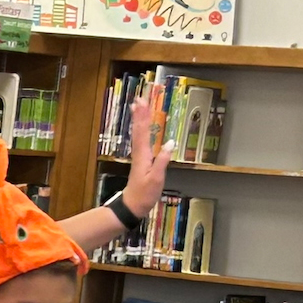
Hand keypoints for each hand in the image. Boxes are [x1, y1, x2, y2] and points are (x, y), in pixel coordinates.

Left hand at [121, 91, 171, 215]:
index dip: (143, 116)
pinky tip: (143, 125)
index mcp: (143, 155)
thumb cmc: (145, 194)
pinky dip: (142, 129)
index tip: (143, 102)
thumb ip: (162, 161)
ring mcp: (139, 156)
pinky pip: (141, 140)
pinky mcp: (141, 159)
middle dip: (141, 112)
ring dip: (140, 118)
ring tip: (139, 105)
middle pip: (140, 129)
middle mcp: (139, 152)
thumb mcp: (156, 179)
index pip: (143, 132)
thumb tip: (169, 143)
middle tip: (141, 97)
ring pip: (139, 133)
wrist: (133, 205)